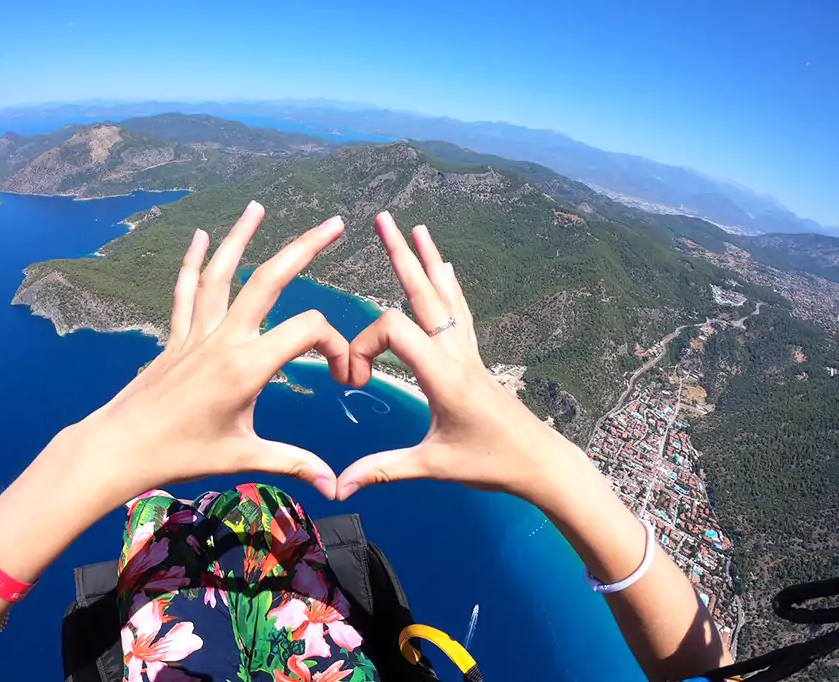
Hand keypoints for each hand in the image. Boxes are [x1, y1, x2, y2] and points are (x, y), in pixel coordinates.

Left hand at [71, 201, 348, 507]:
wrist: (120, 448)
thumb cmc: (181, 456)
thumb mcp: (244, 457)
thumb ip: (294, 463)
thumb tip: (335, 486)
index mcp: (247, 366)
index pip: (308, 331)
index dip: (337, 347)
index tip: (345, 376)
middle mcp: (223, 339)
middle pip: (269, 279)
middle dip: (305, 247)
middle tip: (334, 224)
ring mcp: (196, 333)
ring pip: (222, 272)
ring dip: (242, 237)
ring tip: (258, 207)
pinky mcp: (175, 336)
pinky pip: (186, 290)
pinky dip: (194, 261)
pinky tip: (199, 235)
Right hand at [337, 211, 581, 501]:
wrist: (540, 462)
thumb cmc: (490, 464)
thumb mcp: (433, 467)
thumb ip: (382, 471)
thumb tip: (338, 486)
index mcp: (443, 373)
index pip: (393, 331)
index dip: (361, 347)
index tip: (351, 382)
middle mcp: (456, 353)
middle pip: (423, 290)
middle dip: (399, 253)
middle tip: (381, 218)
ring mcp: (468, 351)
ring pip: (444, 293)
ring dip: (426, 258)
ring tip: (414, 226)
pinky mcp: (474, 357)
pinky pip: (459, 309)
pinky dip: (448, 283)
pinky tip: (447, 265)